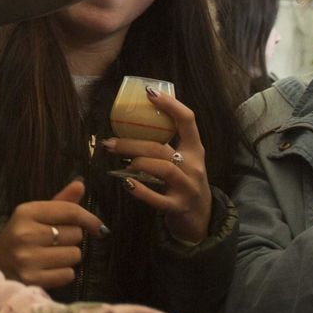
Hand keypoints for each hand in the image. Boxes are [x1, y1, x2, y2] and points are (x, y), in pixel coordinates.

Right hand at [0, 179, 105, 289]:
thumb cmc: (22, 235)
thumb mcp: (36, 215)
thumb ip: (60, 202)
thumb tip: (80, 184)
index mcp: (26, 212)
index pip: (69, 211)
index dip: (89, 218)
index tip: (98, 227)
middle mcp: (25, 234)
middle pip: (75, 234)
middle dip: (70, 239)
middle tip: (54, 242)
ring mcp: (27, 258)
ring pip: (74, 255)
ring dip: (68, 257)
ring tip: (51, 256)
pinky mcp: (31, 279)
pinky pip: (67, 275)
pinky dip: (63, 274)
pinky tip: (49, 270)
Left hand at [104, 86, 211, 242]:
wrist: (201, 220)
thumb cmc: (185, 183)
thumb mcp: (184, 161)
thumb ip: (167, 145)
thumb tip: (132, 125)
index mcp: (195, 150)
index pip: (188, 120)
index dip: (170, 105)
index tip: (150, 93)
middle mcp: (194, 167)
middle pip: (163, 147)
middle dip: (133, 142)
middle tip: (110, 141)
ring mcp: (187, 188)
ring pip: (163, 168)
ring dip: (136, 161)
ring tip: (118, 159)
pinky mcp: (178, 208)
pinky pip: (158, 199)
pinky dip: (141, 191)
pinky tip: (126, 184)